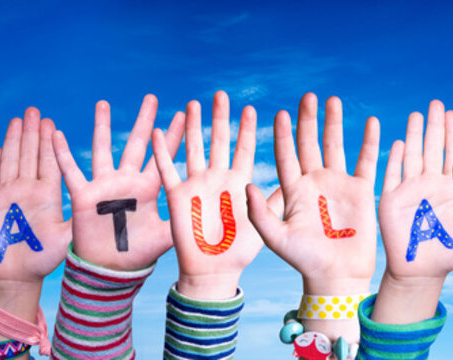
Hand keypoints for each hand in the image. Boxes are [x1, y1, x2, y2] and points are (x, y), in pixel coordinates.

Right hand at [0, 107, 70, 281]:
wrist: (15, 276)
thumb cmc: (42, 260)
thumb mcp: (65, 238)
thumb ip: (77, 220)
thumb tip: (100, 208)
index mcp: (46, 195)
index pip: (47, 162)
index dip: (48, 142)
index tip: (50, 122)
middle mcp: (26, 191)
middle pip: (28, 155)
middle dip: (31, 133)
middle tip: (33, 110)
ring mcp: (6, 195)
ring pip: (10, 161)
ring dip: (13, 141)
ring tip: (17, 120)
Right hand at [53, 96, 184, 270]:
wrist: (109, 271)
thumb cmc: (139, 255)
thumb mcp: (166, 236)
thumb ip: (185, 221)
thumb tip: (214, 212)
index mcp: (148, 189)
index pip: (163, 156)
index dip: (173, 136)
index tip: (184, 114)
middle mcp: (127, 182)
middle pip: (136, 144)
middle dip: (144, 121)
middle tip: (152, 97)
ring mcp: (104, 187)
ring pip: (103, 149)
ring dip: (102, 126)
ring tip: (102, 103)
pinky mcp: (82, 196)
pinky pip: (70, 171)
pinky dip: (62, 154)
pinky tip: (56, 134)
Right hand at [152, 91, 262, 298]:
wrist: (213, 270)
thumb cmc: (240, 251)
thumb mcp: (265, 223)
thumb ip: (275, 201)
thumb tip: (294, 180)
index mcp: (239, 183)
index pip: (244, 149)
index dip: (245, 129)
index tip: (249, 107)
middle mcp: (218, 178)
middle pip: (218, 141)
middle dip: (219, 118)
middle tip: (220, 94)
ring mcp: (197, 185)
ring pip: (194, 149)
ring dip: (193, 127)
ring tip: (193, 104)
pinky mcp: (178, 196)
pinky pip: (168, 170)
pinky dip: (162, 152)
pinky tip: (158, 131)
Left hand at [248, 93, 379, 292]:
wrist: (336, 276)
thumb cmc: (304, 261)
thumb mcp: (276, 238)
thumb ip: (259, 213)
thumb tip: (247, 185)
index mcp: (292, 190)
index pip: (286, 155)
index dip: (283, 135)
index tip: (281, 113)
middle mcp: (314, 182)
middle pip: (309, 143)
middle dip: (308, 120)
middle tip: (308, 96)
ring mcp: (337, 184)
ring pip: (335, 145)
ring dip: (333, 123)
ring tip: (332, 100)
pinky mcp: (360, 191)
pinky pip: (365, 160)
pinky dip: (368, 141)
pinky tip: (370, 121)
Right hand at [378, 100, 452, 279]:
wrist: (422, 272)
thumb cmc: (450, 251)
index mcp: (451, 186)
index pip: (452, 152)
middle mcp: (430, 183)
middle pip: (432, 148)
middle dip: (434, 126)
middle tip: (437, 103)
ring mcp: (410, 190)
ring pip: (412, 156)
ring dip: (414, 135)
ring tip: (417, 114)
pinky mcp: (392, 201)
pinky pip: (392, 176)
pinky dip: (394, 160)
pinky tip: (397, 142)